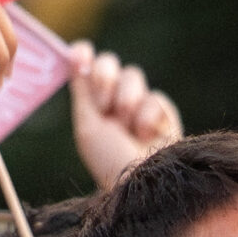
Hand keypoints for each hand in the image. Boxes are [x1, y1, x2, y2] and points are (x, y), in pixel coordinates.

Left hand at [67, 43, 180, 186]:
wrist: (142, 183)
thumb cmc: (109, 161)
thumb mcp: (88, 126)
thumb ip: (82, 90)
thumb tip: (73, 53)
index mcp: (92, 104)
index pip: (87, 66)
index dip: (83, 55)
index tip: (79, 55)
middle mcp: (114, 100)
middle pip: (109, 62)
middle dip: (104, 78)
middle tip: (103, 105)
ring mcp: (140, 104)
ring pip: (133, 75)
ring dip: (125, 101)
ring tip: (127, 128)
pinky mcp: (164, 113)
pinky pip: (155, 97)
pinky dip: (147, 117)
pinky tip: (147, 136)